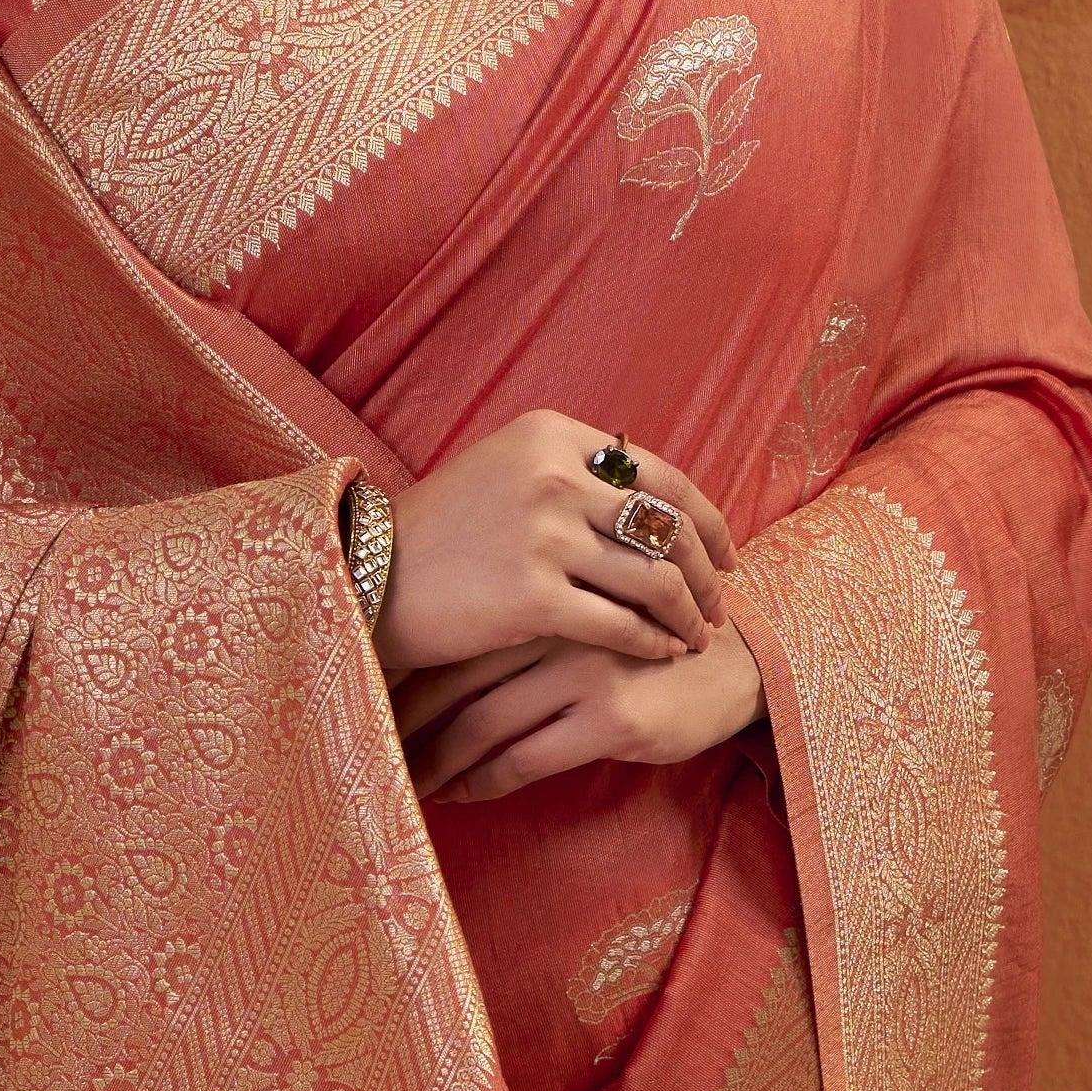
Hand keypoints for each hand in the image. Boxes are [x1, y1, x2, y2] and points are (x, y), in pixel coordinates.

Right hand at [372, 410, 735, 684]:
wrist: (367, 574)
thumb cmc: (437, 531)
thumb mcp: (502, 470)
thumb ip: (569, 472)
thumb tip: (646, 499)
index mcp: (551, 436)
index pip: (661, 474)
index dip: (706, 517)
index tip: (724, 550)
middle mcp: (554, 476)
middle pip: (669, 526)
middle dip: (708, 570)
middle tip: (720, 601)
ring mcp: (544, 536)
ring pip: (655, 578)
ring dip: (689, 612)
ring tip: (697, 634)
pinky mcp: (534, 596)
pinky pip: (622, 624)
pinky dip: (653, 643)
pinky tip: (661, 654)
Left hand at [396, 620, 766, 803]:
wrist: (739, 659)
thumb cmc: (652, 634)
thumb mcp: (590, 603)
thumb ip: (531, 611)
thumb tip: (442, 646)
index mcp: (546, 583)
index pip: (456, 628)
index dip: (408, 667)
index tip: (372, 695)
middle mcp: (557, 622)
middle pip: (456, 674)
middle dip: (406, 717)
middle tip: (370, 744)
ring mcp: (583, 670)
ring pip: (481, 722)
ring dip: (435, 759)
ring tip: (406, 781)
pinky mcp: (610, 718)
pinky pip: (523, 758)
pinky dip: (481, 781)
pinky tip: (459, 794)